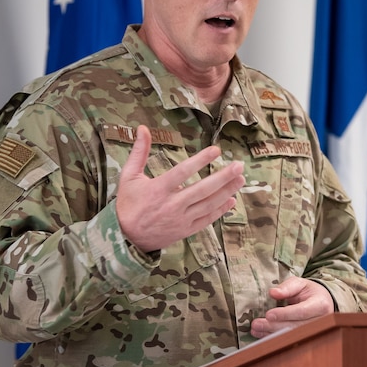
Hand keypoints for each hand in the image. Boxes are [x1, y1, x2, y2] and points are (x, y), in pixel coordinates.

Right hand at [116, 125, 245, 252]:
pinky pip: (207, 220)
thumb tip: (143, 128)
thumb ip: (139, 152)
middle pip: (203, 190)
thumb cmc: (128, 204)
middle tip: (239, 165)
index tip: (216, 150)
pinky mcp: (186, 230)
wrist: (126, 238)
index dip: (201, 160)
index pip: (183, 172)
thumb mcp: (128, 176)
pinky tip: (232, 200)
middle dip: (223, 177)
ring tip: (241, 179)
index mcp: (158, 190)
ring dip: (227, 191)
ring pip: (209, 205)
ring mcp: (181, 219)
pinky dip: (220, 211)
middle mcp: (172, 205)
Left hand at [251, 276, 334, 337]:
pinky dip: (273, 338)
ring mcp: (314, 332)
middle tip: (256, 324)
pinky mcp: (306, 338)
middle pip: (295, 327)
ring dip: (271, 334)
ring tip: (255, 329)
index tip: (269, 315)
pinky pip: (289, 340)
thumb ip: (287, 287)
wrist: (322, 303)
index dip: (285, 314)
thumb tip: (273, 293)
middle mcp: (320, 321)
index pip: (302, 312)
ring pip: (291, 336)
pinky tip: (261, 335)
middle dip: (274, 326)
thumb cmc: (310, 292)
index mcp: (320, 305)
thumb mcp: (301, 283)